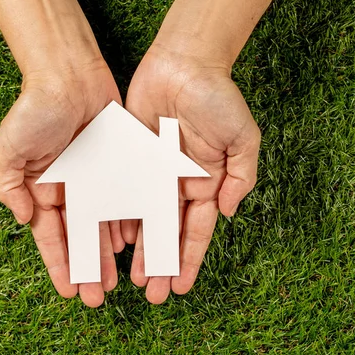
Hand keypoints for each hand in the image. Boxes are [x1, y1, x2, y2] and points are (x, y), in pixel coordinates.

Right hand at [0, 61, 124, 306]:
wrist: (67, 74)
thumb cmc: (34, 109)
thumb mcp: (7, 148)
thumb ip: (8, 186)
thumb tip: (23, 220)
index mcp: (41, 188)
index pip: (51, 236)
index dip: (59, 264)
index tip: (69, 291)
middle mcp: (68, 188)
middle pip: (79, 237)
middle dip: (87, 267)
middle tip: (97, 297)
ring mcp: (93, 177)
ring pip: (103, 224)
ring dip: (107, 253)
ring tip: (116, 280)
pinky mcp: (116, 164)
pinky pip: (123, 199)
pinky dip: (126, 222)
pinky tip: (130, 243)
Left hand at [124, 46, 260, 303]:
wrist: (184, 61)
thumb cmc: (218, 97)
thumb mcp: (243, 138)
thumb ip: (240, 177)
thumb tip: (226, 213)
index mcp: (206, 180)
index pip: (196, 229)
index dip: (188, 259)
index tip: (180, 286)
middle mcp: (178, 181)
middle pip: (168, 231)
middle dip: (161, 263)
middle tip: (152, 294)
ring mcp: (152, 170)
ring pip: (143, 218)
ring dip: (139, 248)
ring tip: (131, 278)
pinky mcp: (130, 155)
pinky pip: (122, 191)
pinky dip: (117, 215)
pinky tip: (111, 240)